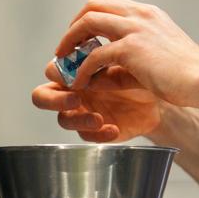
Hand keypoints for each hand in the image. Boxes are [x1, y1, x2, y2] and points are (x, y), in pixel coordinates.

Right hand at [32, 64, 161, 142]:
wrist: (156, 98)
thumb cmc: (136, 74)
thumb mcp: (124, 63)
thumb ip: (104, 62)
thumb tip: (91, 61)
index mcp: (74, 71)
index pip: (51, 71)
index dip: (57, 72)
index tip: (77, 73)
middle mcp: (72, 91)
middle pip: (42, 97)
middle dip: (54, 99)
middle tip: (75, 99)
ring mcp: (80, 112)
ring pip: (63, 119)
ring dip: (79, 119)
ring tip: (98, 118)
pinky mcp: (93, 130)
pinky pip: (85, 136)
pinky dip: (98, 134)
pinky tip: (113, 129)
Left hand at [54, 0, 198, 107]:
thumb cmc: (188, 75)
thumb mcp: (158, 55)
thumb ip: (132, 56)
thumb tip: (107, 69)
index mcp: (148, 14)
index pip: (109, 4)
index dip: (89, 18)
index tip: (81, 37)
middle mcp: (140, 15)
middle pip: (93, 6)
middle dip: (74, 26)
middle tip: (66, 46)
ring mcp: (135, 29)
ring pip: (88, 23)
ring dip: (71, 42)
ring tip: (64, 62)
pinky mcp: (131, 49)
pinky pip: (96, 55)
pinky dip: (83, 69)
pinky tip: (80, 82)